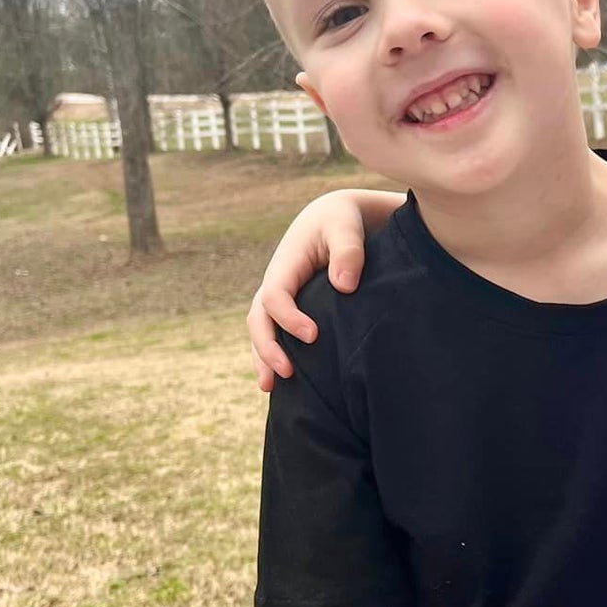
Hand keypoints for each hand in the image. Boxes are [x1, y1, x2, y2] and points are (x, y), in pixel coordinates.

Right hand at [247, 191, 372, 390]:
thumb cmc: (342, 221)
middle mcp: (276, 283)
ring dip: (263, 358)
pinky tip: (283, 382)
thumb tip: (343, 286)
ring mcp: (280, 297)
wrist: (335, 218)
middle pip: (258, 319)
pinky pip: (275, 333)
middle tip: (287, 374)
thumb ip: (348, 252)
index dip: (289, 319)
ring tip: (270, 388)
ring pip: (261, 330)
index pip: (275, 297)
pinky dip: (273, 355)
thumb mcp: (346, 227)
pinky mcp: (290, 307)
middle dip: (267, 348)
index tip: (313, 336)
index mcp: (285, 265)